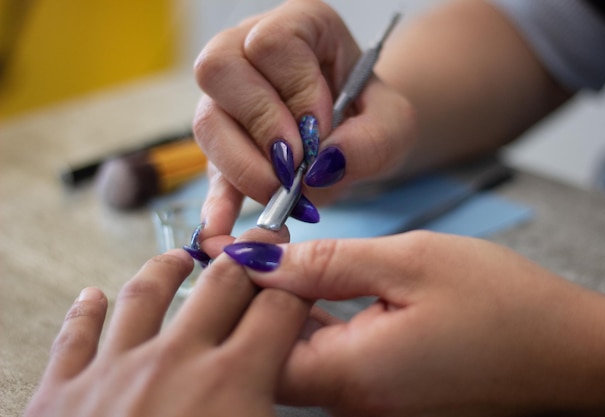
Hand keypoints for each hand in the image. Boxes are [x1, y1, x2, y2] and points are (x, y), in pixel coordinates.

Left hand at [24, 228, 308, 416]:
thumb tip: (320, 409)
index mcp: (232, 383)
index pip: (277, 307)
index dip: (293, 282)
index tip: (298, 270)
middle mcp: (175, 361)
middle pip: (221, 284)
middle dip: (245, 258)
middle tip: (255, 241)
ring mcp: (115, 370)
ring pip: (146, 292)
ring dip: (168, 267)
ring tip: (181, 257)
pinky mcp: (62, 391)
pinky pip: (76, 335)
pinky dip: (85, 311)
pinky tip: (91, 296)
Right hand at [193, 0, 419, 237]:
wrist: (355, 138)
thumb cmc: (372, 117)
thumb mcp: (393, 126)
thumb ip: (371, 141)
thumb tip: (318, 168)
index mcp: (298, 27)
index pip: (273, 43)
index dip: (295, 90)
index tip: (322, 128)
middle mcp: (249, 52)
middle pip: (220, 69)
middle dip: (260, 125)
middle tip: (294, 164)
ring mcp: (228, 99)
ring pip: (207, 120)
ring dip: (243, 164)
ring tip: (282, 193)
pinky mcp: (223, 144)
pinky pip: (208, 169)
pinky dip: (216, 201)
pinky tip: (223, 227)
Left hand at [222, 231, 604, 414]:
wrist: (565, 351)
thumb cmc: (501, 304)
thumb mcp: (407, 262)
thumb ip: (324, 263)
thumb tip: (258, 257)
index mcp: (351, 376)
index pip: (253, 343)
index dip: (233, 292)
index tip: (227, 243)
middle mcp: (350, 404)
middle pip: (265, 355)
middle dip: (249, 299)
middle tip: (249, 245)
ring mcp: (365, 405)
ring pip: (293, 357)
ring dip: (279, 308)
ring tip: (273, 258)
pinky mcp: (380, 395)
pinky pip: (326, 360)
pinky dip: (311, 323)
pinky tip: (309, 288)